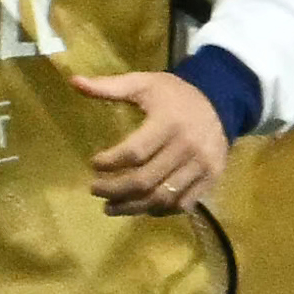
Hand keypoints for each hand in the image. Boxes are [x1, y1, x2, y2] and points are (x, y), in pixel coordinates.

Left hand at [77, 70, 230, 215]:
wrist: (219, 101)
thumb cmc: (173, 94)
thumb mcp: (142, 83)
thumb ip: (109, 86)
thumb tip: (74, 82)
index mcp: (168, 123)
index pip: (135, 152)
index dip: (110, 162)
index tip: (93, 164)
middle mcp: (187, 148)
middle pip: (146, 180)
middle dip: (115, 189)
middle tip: (94, 190)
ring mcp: (202, 167)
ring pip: (163, 197)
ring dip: (134, 207)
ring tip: (110, 207)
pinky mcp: (212, 179)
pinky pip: (184, 204)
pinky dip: (160, 211)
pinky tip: (141, 208)